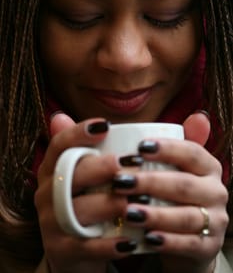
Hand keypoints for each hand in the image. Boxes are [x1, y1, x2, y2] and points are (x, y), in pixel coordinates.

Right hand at [35, 114, 137, 272]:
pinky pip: (86, 247)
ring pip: (79, 209)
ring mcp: (52, 222)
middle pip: (71, 174)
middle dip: (101, 166)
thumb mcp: (80, 177)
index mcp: (52, 170)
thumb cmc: (84, 202)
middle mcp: (47, 193)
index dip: (79, 132)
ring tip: (139, 200)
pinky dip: (110, 244)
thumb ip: (79, 150)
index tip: (105, 125)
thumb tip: (61, 116)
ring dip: (110, 203)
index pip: (59, 145)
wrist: (71, 250)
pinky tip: (132, 240)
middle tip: (131, 162)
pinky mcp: (61, 250)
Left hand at [113, 112, 228, 272]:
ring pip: (185, 216)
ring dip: (156, 214)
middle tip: (120, 181)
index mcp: (209, 167)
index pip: (192, 152)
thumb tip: (199, 115)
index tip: (139, 148)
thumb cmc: (176, 194)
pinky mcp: (208, 247)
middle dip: (151, 182)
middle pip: (184, 185)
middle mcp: (216, 191)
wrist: (191, 236)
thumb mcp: (180, 167)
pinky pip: (188, 245)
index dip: (167, 149)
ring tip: (128, 211)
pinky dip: (167, 242)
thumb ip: (183, 143)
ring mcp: (215, 221)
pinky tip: (146, 238)